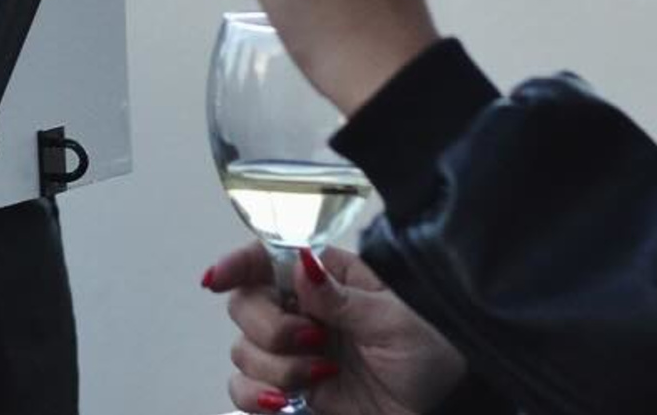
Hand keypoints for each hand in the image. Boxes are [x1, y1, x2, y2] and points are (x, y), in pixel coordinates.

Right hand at [207, 242, 467, 414]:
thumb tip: (299, 263)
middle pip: (243, 304)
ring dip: (278, 368)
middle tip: (314, 341)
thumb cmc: (427, 355)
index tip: (215, 279)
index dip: (235, 263)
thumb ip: (342, 298)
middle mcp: (298, 309)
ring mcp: (290, 351)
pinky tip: (285, 401)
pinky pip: (242, 388)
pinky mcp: (286, 389)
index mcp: (323, 278)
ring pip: (241, 349)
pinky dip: (256, 396)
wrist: (442, 411)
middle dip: (271, 329)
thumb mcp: (393, 321)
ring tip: (324, 377)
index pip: (265, 257)